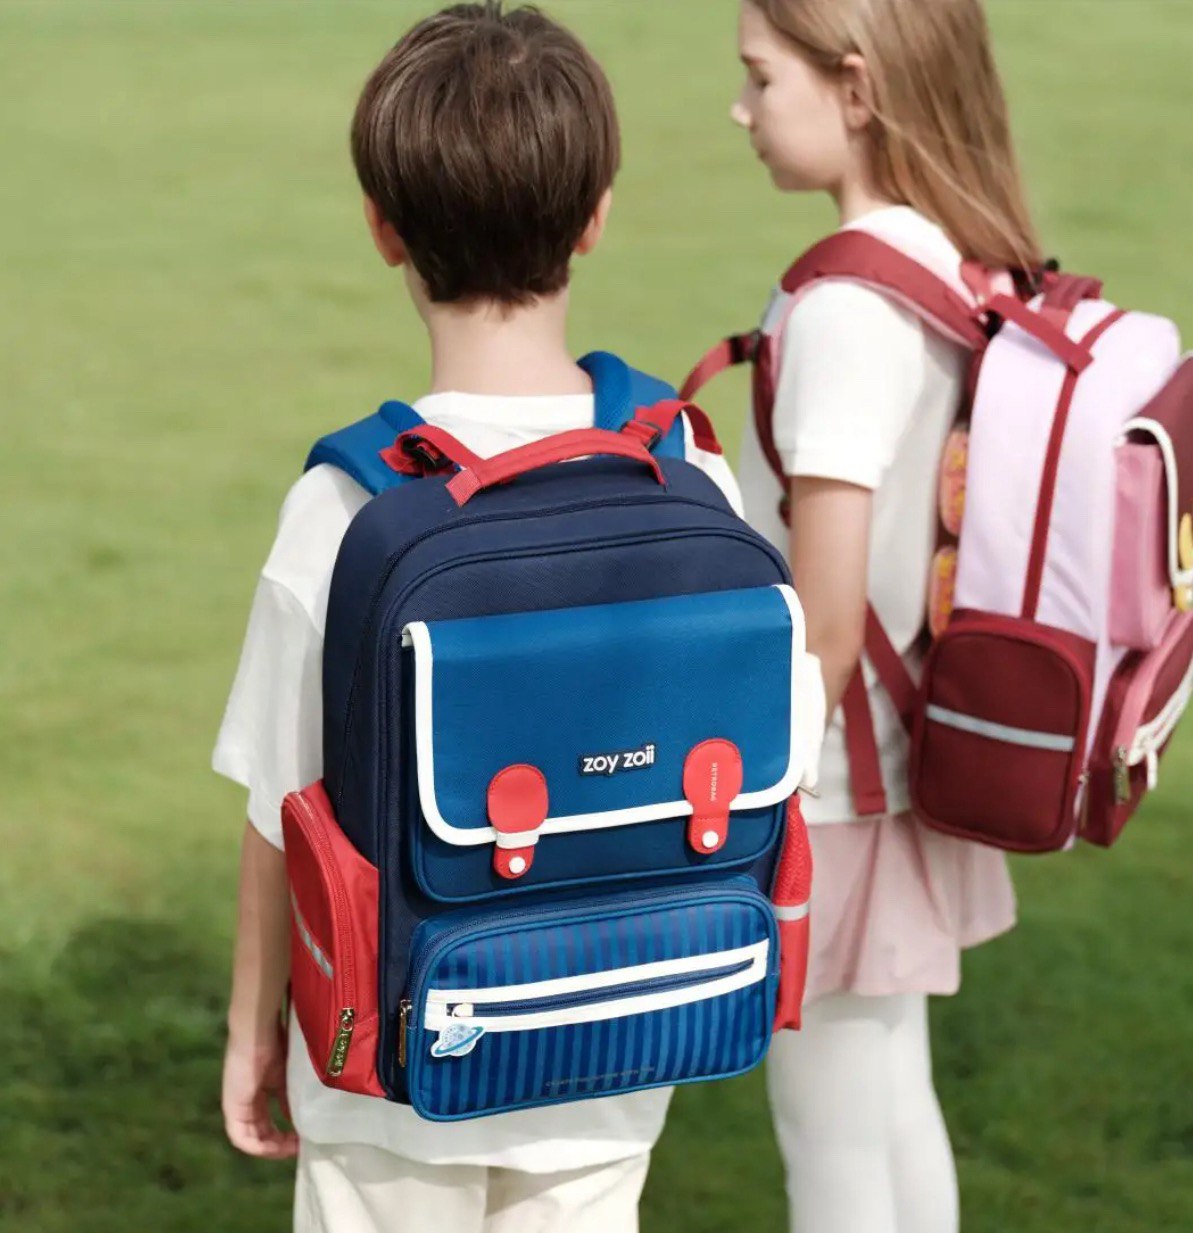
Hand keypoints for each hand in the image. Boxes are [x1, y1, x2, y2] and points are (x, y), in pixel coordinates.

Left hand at [221, 1022, 298, 1158]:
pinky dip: (258, 1147)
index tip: (302, 1136)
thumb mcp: (287, 1077)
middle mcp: (244, 1102)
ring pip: (250, 1138)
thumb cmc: (275, 1045)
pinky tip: (275, 1148)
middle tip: (299, 1146)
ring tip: (291, 1149)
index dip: (283, 1134)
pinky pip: (241, 1138)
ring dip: (271, 1148)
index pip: (267, 1122)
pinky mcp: (232, 1108)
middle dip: (280, 1144)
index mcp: (256, 1092)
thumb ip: (289, 1098)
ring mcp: (236, 1106)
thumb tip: (299, 1120)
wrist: (257, 1032)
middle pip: (260, 1132)